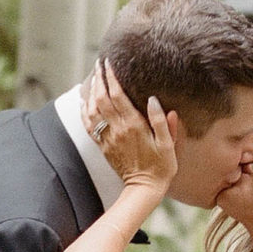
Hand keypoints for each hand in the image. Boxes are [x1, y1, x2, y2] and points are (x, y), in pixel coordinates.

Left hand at [86, 59, 177, 197]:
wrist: (144, 189)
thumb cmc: (161, 166)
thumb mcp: (168, 144)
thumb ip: (161, 122)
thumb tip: (154, 100)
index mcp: (134, 125)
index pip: (117, 95)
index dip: (111, 77)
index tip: (109, 63)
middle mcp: (117, 129)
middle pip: (101, 98)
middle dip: (99, 78)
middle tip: (99, 64)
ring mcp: (107, 138)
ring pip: (92, 109)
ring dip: (91, 92)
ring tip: (93, 77)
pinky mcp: (103, 146)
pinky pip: (88, 125)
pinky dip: (84, 110)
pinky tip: (84, 101)